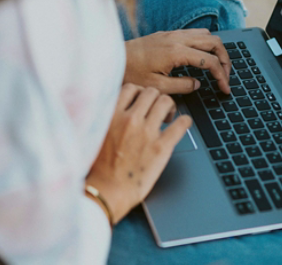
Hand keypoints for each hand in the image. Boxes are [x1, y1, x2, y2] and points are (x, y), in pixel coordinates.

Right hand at [86, 83, 191, 223]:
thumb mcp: (97, 134)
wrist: (106, 192)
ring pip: (166, 102)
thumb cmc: (99, 168)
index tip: (143, 101)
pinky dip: (185, 121)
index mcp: (112, 115)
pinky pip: (181, 124)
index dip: (140, 93)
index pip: (131, 88)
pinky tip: (184, 124)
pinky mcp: (161, 147)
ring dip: (170, 107)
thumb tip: (119, 109)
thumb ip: (108, 118)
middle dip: (156, 98)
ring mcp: (147, 132)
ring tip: (169, 117)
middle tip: (158, 110)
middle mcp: (130, 119)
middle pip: (151, 92)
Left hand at [123, 29, 231, 93]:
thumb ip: (181, 86)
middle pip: (214, 42)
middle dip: (225, 60)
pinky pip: (194, 34)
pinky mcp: (167, 34)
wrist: (111, 59)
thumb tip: (197, 84)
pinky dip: (205, 44)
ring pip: (206, 35)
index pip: (209, 61)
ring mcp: (172, 34)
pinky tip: (202, 57)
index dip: (221, 75)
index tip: (225, 88)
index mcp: (176, 52)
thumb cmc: (130, 73)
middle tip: (226, 76)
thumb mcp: (157, 87)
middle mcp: (177, 39)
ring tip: (218, 67)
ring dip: (216, 50)